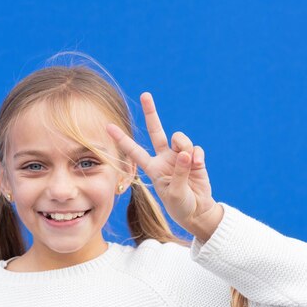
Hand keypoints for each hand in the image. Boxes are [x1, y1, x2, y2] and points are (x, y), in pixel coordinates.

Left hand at [106, 92, 219, 237]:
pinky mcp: (195, 158)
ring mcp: (180, 157)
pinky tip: (198, 166)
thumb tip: (186, 153)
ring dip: (185, 146)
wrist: (197, 211)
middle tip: (145, 95)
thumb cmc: (181, 205)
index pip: (134, 151)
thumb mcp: (175, 193)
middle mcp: (164, 158)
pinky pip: (196, 149)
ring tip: (190, 163)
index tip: (108, 126)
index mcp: (153, 168)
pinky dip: (198, 156)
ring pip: (180, 139)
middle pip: (156, 131)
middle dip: (151, 113)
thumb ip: (179, 172)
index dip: (122, 139)